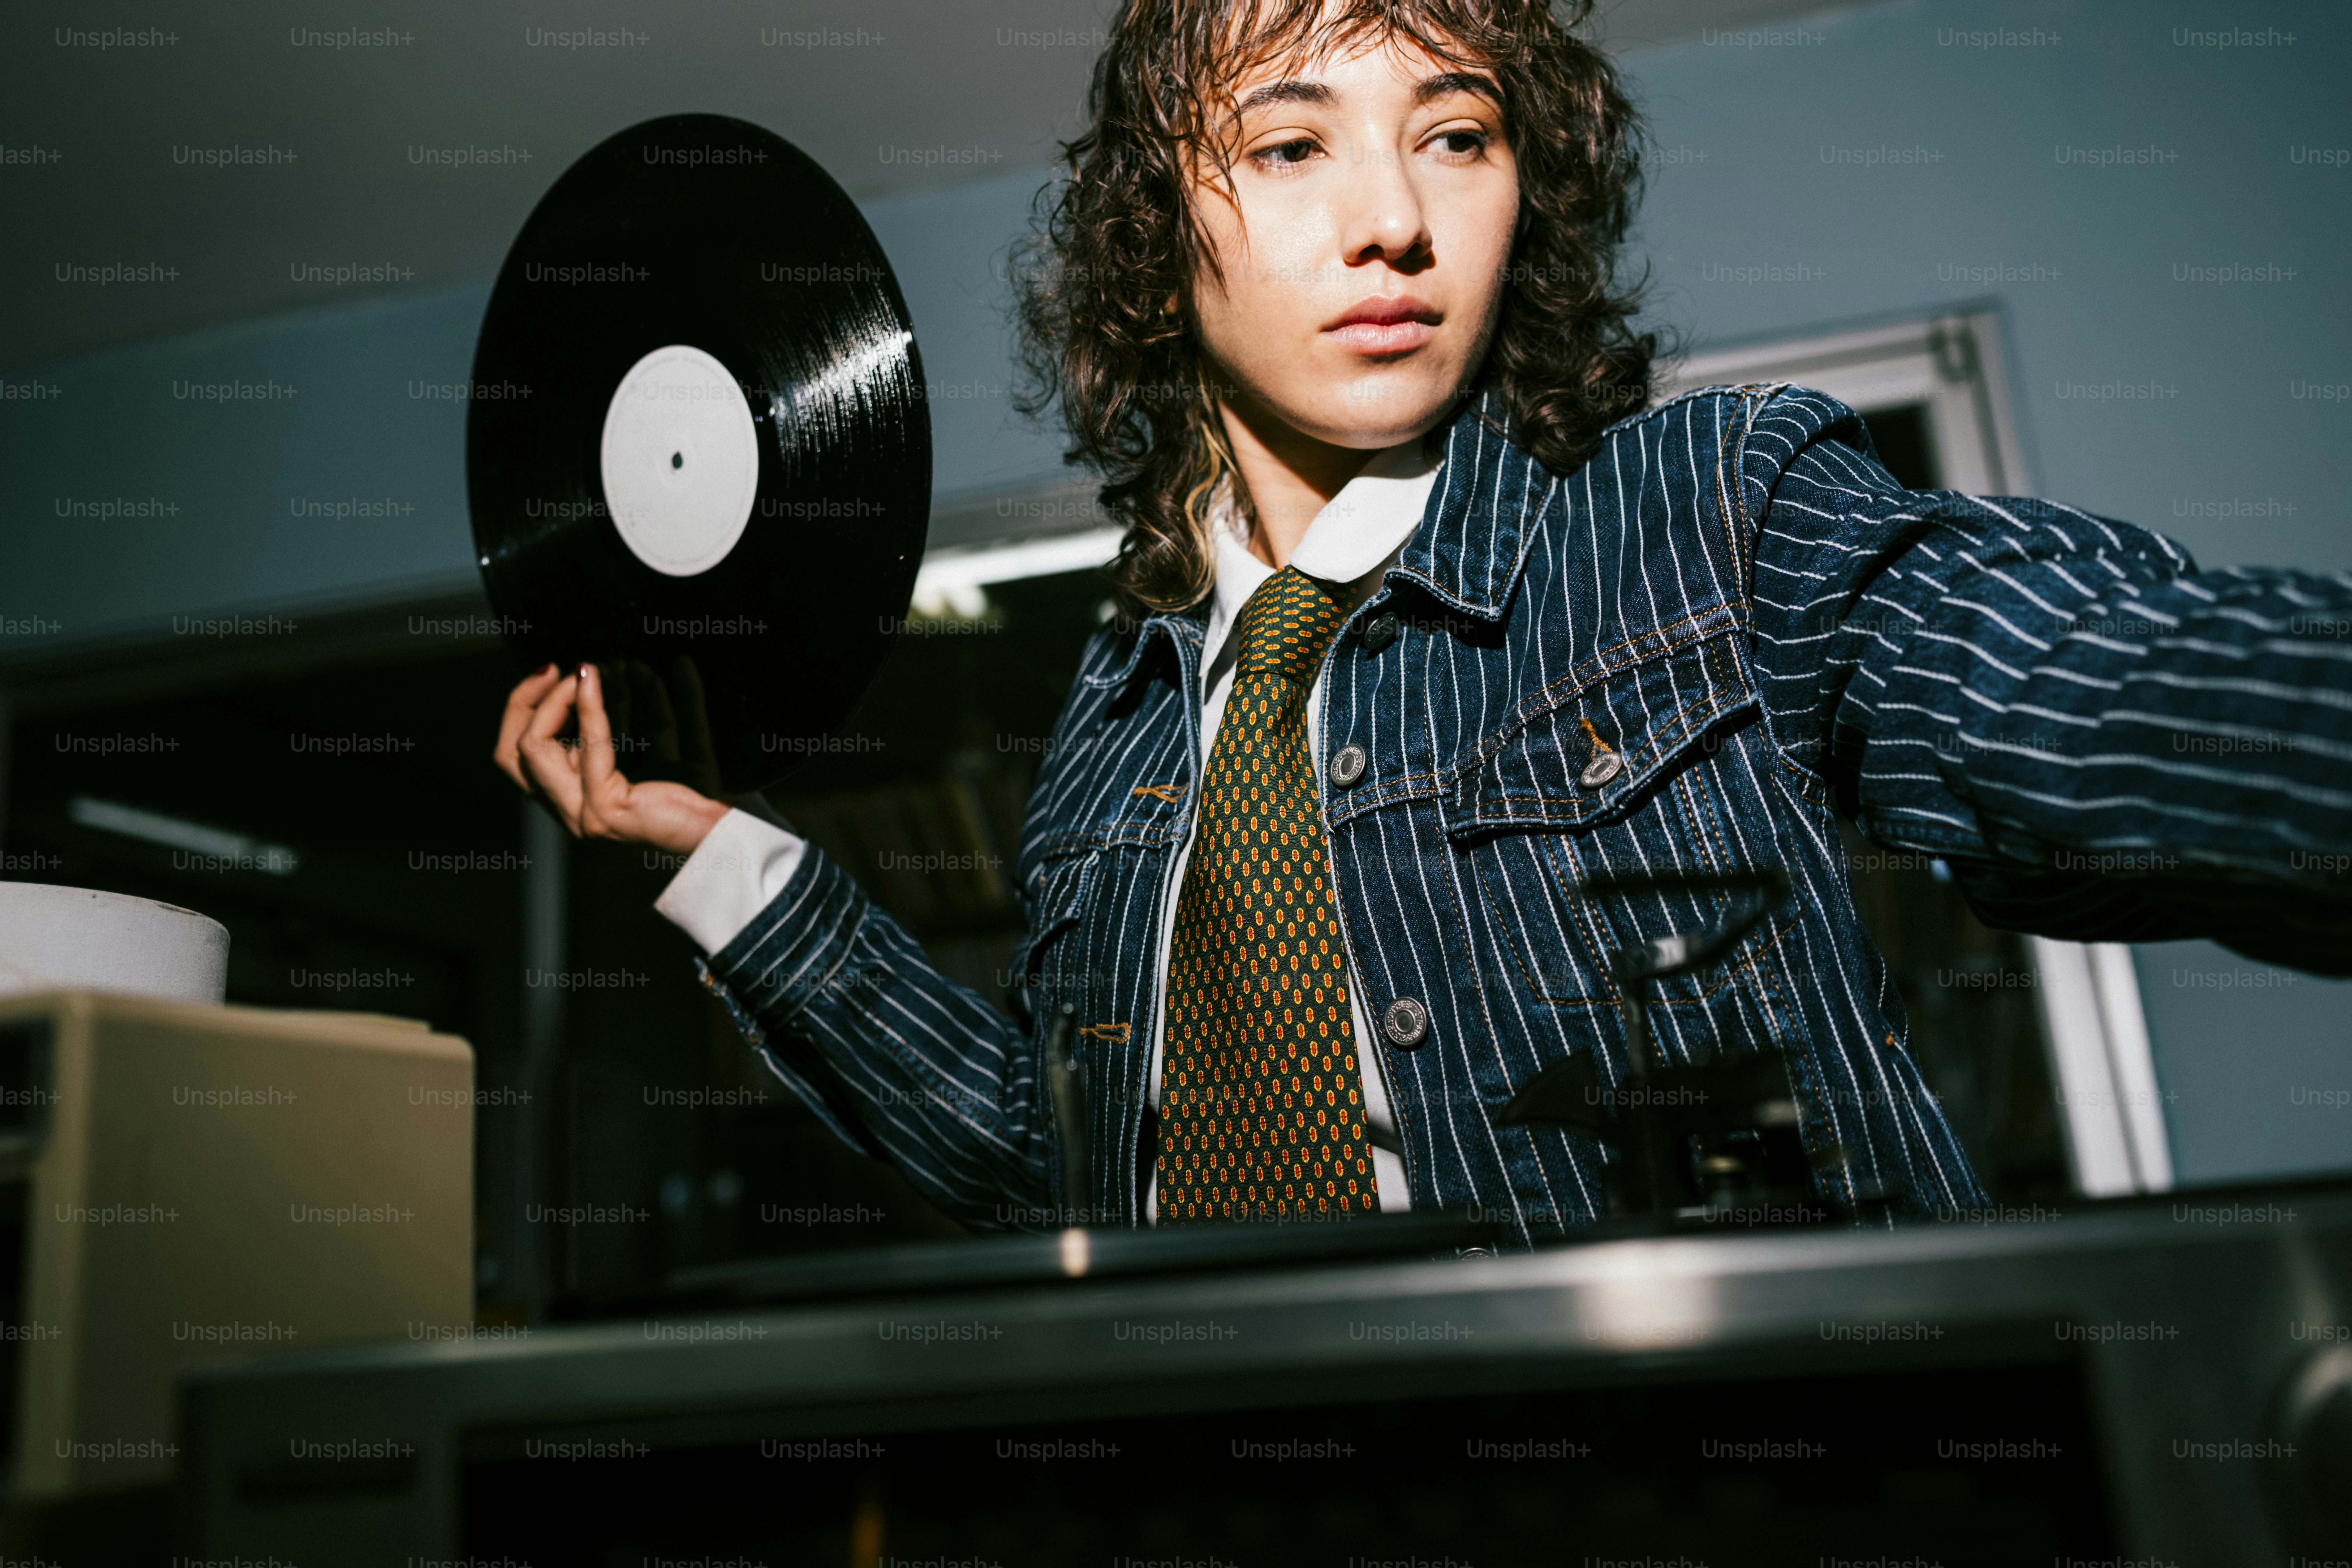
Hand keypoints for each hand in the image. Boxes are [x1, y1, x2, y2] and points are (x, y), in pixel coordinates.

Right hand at [493, 664, 730, 854]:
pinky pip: (586, 747)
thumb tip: (640, 664)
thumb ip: (651, 713)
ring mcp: (583, 816)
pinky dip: (589, 708)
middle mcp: (574, 810)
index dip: (535, 708)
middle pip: (513, 755)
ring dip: (556, 700)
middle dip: (523, 703)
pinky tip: (594, 681)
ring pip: (533, 749)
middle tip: (553, 669)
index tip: (564, 672)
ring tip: (586, 669)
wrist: (725, 839)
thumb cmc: (704, 799)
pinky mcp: (604, 812)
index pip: (531, 754)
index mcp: (581, 798)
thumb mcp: (669, 750)